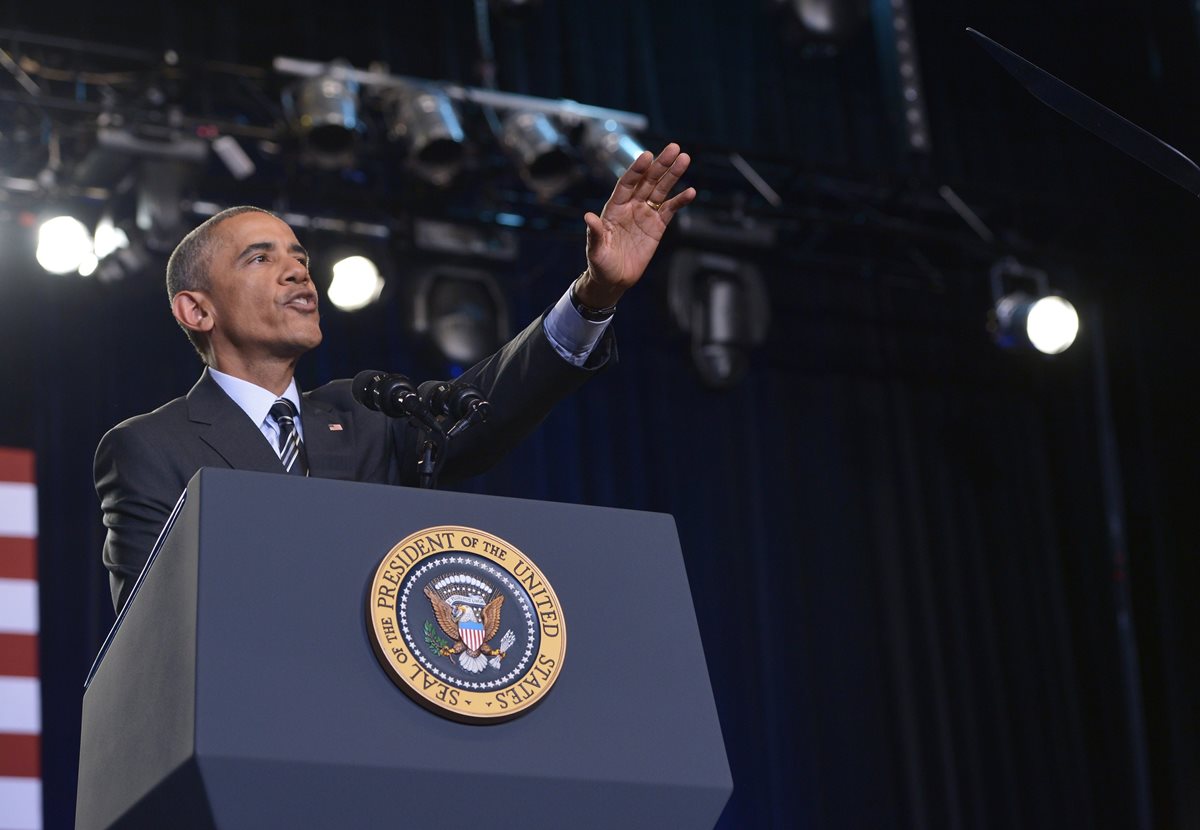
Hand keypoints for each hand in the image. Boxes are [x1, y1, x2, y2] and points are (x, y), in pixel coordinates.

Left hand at [577, 143, 696, 308]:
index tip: (647, 156)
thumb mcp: (595, 250)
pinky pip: (670, 210)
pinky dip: (680, 201)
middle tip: (674, 148)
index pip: (627, 183)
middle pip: (647, 181)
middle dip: (660, 164)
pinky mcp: (657, 226)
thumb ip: (595, 233)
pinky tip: (690, 192)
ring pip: (661, 190)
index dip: (636, 170)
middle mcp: (631, 206)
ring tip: (685, 159)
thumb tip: (588, 217)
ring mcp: (645, 214)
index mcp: (614, 208)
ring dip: (673, 175)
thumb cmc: (600, 264)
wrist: (613, 279)